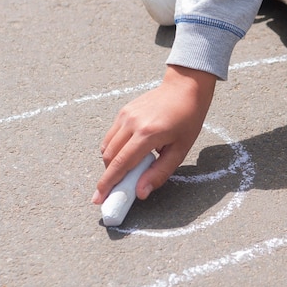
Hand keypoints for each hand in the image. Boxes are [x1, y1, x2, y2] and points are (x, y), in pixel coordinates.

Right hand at [92, 65, 215, 203]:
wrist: (184, 88)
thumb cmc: (187, 119)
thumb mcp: (180, 150)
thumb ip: (160, 172)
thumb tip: (140, 193)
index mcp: (148, 134)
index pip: (121, 164)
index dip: (108, 184)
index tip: (99, 199)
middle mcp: (132, 123)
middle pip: (109, 156)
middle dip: (109, 176)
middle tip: (115, 189)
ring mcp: (125, 115)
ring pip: (106, 146)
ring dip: (111, 162)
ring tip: (125, 170)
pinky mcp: (123, 111)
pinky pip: (112, 135)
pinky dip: (114, 148)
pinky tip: (128, 152)